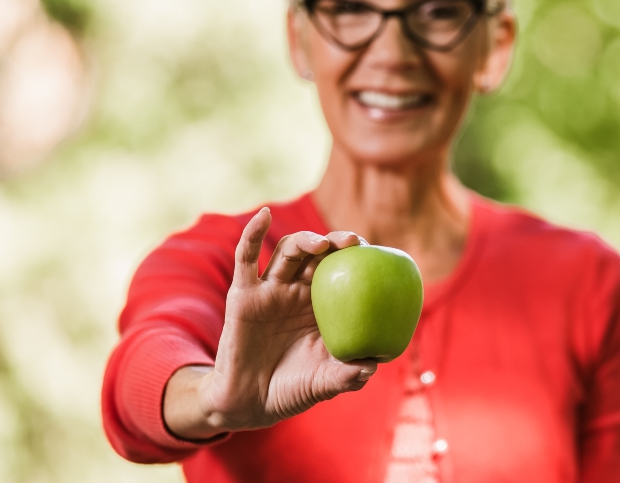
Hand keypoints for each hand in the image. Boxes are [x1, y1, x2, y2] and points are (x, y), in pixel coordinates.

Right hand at [162, 208, 375, 438]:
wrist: (250, 404)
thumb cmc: (292, 389)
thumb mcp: (324, 384)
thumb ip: (347, 376)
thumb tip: (373, 366)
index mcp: (322, 306)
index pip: (343, 271)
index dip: (357, 258)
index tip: (376, 255)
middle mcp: (297, 292)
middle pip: (318, 254)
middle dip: (337, 242)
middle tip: (355, 243)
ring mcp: (270, 290)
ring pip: (288, 252)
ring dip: (304, 240)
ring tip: (321, 244)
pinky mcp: (243, 294)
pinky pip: (246, 259)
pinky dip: (252, 233)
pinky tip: (264, 215)